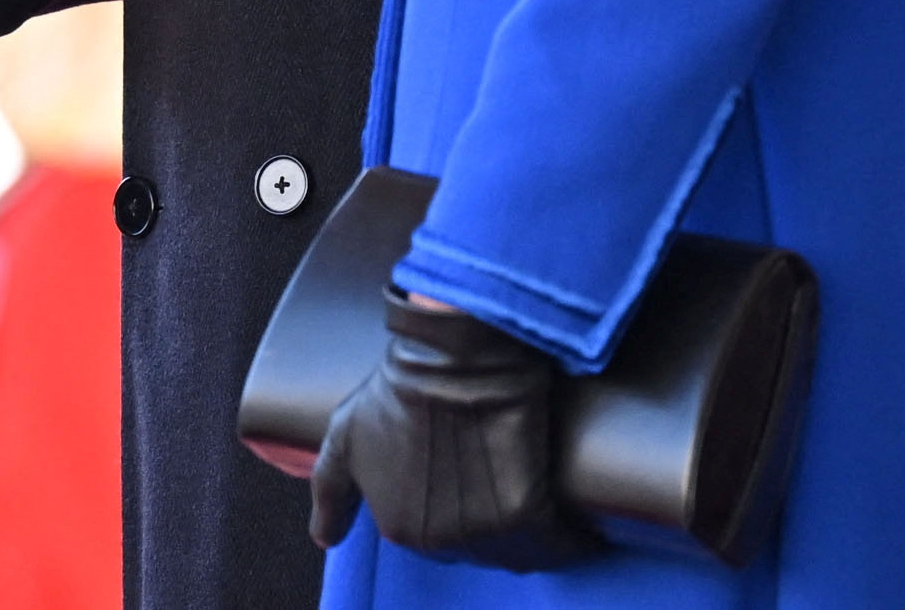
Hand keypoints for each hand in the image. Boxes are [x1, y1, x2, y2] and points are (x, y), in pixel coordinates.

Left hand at [308, 290, 593, 569]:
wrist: (452, 355)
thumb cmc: (396, 387)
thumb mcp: (345, 436)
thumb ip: (331, 492)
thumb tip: (324, 539)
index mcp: (399, 529)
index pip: (435, 539)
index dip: (453, 510)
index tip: (468, 485)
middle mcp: (438, 540)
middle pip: (476, 547)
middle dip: (487, 524)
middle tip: (501, 485)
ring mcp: (482, 529)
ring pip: (516, 550)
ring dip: (531, 537)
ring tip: (545, 508)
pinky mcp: (526, 512)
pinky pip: (555, 540)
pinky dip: (569, 538)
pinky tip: (580, 529)